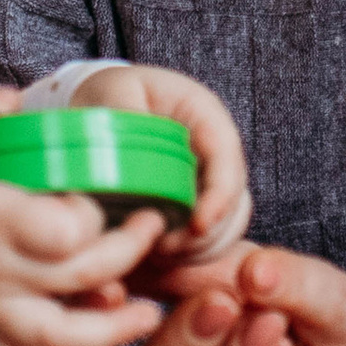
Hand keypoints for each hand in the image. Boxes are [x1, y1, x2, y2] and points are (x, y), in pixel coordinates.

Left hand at [66, 64, 252, 260]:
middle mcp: (216, 150)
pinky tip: (157, 253)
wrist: (109, 105)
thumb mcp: (113, 92)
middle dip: (207, 232)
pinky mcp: (198, 204)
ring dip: (197, 247)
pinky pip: (209, 238)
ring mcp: (210, 179)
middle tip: (164, 248)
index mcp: (203, 114)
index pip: (226, 157)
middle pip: (235, 200)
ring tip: (156, 251)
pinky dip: (189, 254)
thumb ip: (121, 114)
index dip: (220, 196)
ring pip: (227, 226)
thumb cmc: (113, 94)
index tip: (197, 226)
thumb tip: (124, 149)